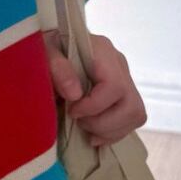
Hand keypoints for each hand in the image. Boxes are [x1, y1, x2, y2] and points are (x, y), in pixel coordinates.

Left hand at [42, 30, 146, 147]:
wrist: (53, 45)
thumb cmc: (47, 47)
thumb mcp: (44, 51)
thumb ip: (57, 68)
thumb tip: (75, 94)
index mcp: (103, 51)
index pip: (114, 86)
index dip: (94, 106)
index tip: (72, 111)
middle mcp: (119, 65)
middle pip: (132, 106)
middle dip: (104, 124)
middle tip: (80, 122)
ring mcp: (125, 80)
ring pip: (136, 116)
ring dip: (110, 131)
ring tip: (85, 129)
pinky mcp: (123, 94)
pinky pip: (131, 120)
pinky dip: (113, 133)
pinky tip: (93, 134)